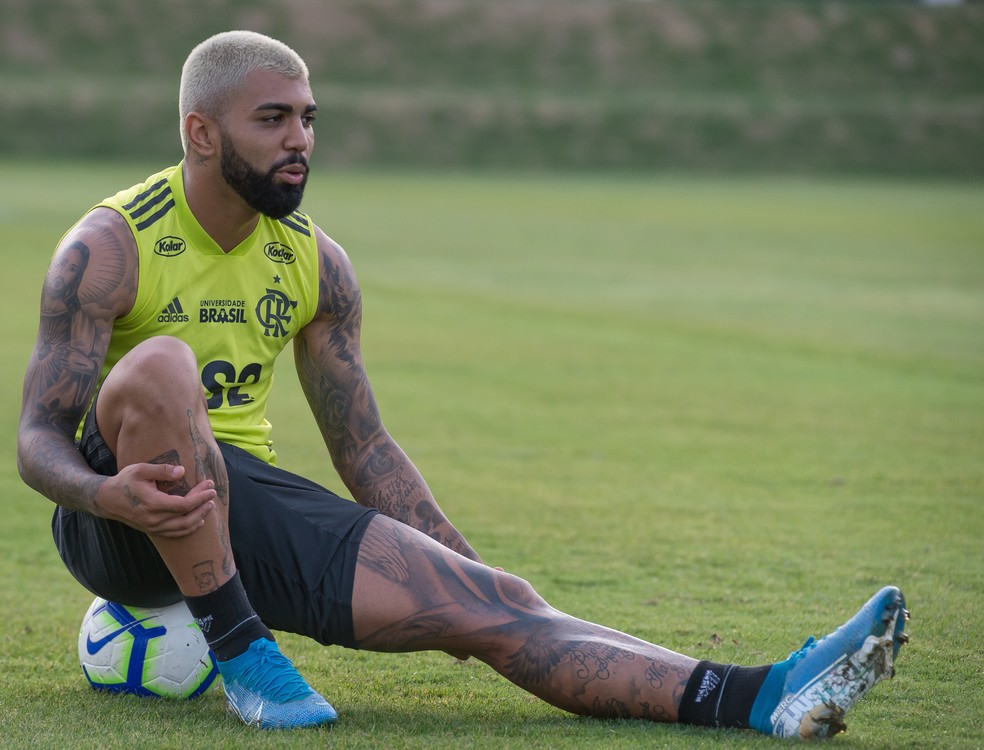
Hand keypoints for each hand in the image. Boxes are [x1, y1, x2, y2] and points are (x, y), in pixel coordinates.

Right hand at [95, 463, 215, 537]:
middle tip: (212, 494)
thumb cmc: (124, 481)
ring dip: (199, 517)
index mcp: (153, 503)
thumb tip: (182, 471)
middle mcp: (154, 519)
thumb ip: (162, 470)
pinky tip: (198, 521)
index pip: (184, 505)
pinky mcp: (152, 530)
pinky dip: (188, 529)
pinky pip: (174, 534)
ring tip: (209, 506)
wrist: (106, 500)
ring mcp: (153, 527)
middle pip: (186, 517)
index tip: (210, 488)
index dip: (200, 497)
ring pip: (182, 528)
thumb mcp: (140, 469)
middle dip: (203, 506)